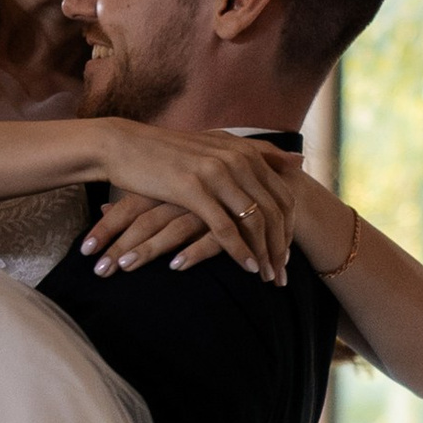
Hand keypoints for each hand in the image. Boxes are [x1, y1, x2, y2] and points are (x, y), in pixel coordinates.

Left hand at [79, 187, 239, 275]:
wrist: (268, 177)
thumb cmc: (208, 187)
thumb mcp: (171, 190)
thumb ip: (137, 200)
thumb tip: (100, 209)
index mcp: (167, 186)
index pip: (129, 206)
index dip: (106, 228)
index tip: (84, 251)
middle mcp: (183, 194)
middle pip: (144, 221)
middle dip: (119, 246)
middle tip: (99, 272)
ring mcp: (208, 207)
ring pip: (172, 229)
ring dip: (148, 250)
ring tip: (125, 269)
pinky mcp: (233, 222)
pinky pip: (211, 239)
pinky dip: (193, 252)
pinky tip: (176, 267)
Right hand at [83, 127, 300, 280]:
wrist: (123, 145)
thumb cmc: (169, 152)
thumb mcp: (217, 146)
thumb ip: (257, 153)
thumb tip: (299, 160)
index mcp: (243, 151)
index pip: (283, 194)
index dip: (291, 227)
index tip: (288, 253)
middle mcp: (236, 159)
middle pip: (274, 211)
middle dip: (282, 246)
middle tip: (283, 274)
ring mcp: (215, 173)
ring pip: (254, 221)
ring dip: (265, 253)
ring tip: (267, 276)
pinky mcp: (192, 189)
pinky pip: (225, 228)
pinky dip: (240, 251)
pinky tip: (247, 268)